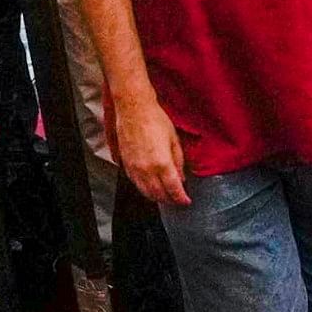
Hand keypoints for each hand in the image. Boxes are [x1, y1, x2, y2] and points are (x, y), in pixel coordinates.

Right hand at [111, 90, 188, 207]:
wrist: (133, 110)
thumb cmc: (155, 120)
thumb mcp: (174, 140)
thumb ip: (178, 162)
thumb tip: (181, 178)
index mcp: (162, 163)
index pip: (173, 190)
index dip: (181, 199)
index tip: (186, 202)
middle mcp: (146, 169)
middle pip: (159, 194)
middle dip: (170, 201)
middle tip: (178, 201)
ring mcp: (134, 168)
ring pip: (145, 192)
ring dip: (156, 197)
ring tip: (166, 197)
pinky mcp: (125, 164)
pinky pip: (135, 183)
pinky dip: (144, 189)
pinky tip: (150, 187)